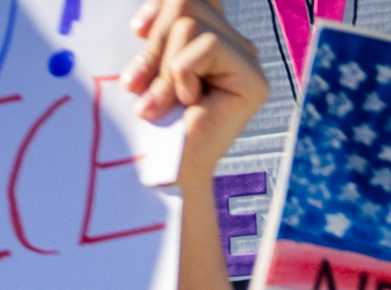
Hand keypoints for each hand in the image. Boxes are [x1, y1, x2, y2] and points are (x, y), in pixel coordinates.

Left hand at [123, 0, 269, 178]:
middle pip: (185, 2)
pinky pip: (205, 46)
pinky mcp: (253, 79)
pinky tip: (188, 104)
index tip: (137, 31)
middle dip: (154, 43)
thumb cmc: (151, 126)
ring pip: (190, 22)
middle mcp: (232, 43)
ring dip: (164, 66)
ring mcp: (246, 59)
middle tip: (138, 86)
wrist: (164, 172)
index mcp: (209, 36)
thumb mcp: (148, 67)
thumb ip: (157, 34)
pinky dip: (182, 75)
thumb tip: (145, 20)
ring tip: (161, 102)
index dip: (159, 6)